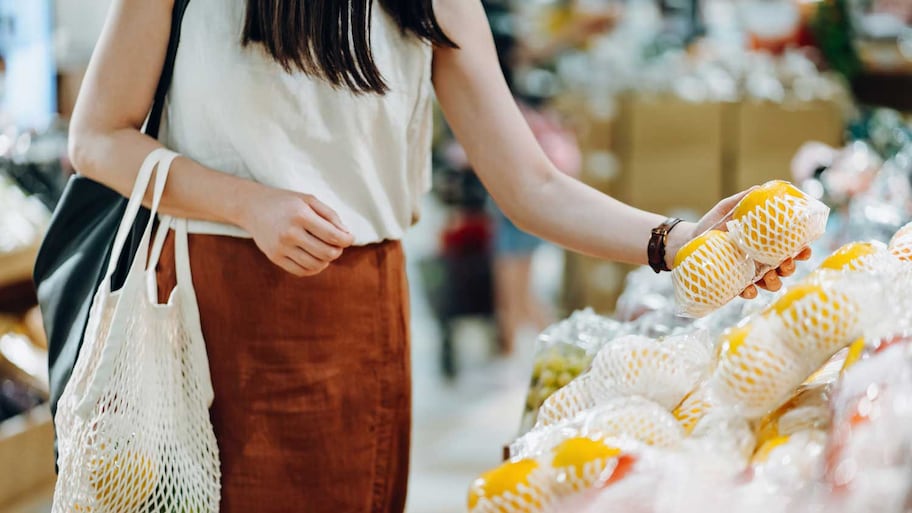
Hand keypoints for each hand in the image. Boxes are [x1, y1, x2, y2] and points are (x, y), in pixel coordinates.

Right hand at [238, 185, 353, 276]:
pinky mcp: (274, 257)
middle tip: (337, 244)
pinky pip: (302, 271)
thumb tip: (346, 234)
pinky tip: (315, 258)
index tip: (349, 238)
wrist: (252, 207)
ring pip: (316, 264)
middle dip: (338, 250)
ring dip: (326, 260)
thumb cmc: (286, 202)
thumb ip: (330, 215)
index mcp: (300, 215)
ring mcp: (281, 247)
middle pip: (327, 253)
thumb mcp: (309, 200)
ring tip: (325, 250)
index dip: (347, 240)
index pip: (333, 235)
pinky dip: (314, 268)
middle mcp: (290, 233)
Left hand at [666, 188, 812, 298]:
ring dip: (775, 282)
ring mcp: (749, 273)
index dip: (802, 250)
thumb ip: (743, 199)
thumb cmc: (712, 223)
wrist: (689, 239)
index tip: (804, 249)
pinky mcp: (734, 284)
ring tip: (769, 277)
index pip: (791, 247)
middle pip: (786, 268)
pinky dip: (750, 292)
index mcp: (765, 242)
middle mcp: (762, 259)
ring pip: (771, 283)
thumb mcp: (727, 208)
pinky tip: (748, 289)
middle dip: (790, 267)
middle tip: (786, 263)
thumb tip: (759, 188)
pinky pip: (747, 292)